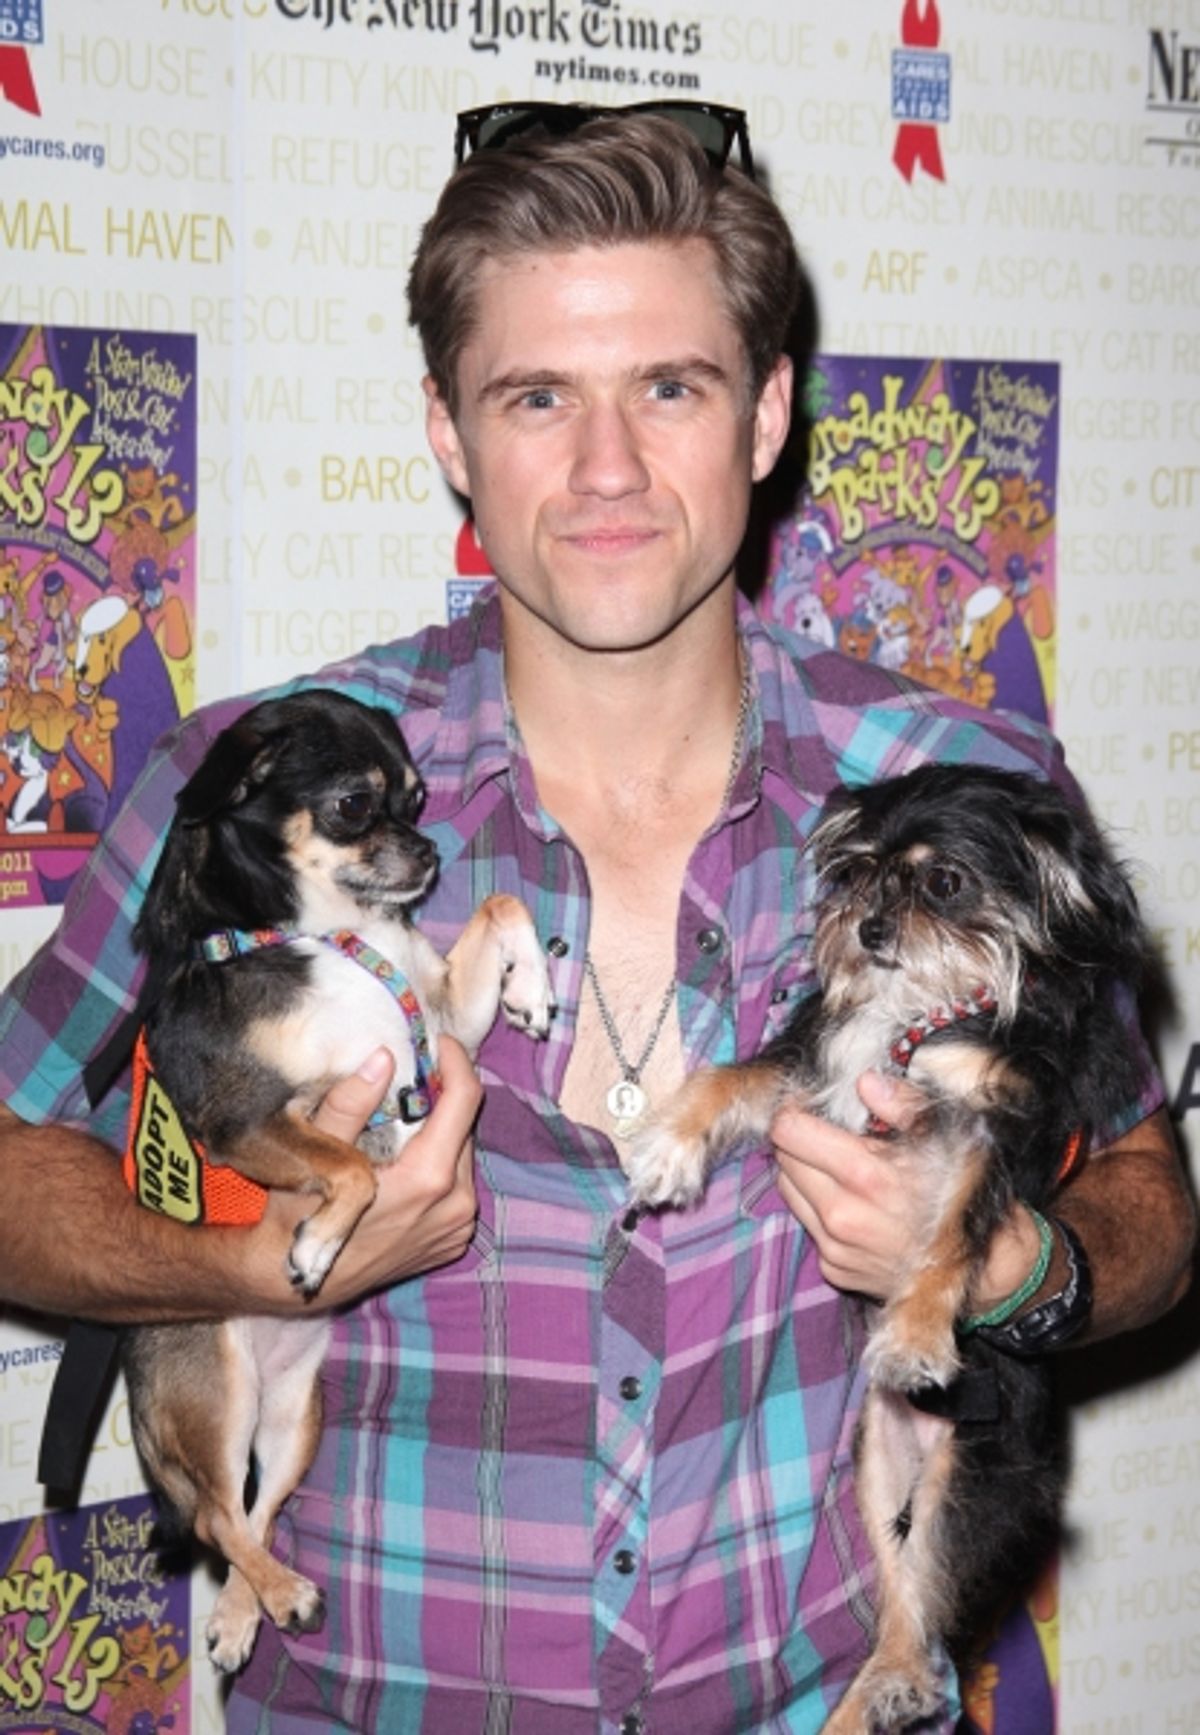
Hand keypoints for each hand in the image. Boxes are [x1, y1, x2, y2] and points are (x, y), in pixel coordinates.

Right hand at [254, 1037, 483, 1310]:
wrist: (294, 1281)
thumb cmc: (299, 1214)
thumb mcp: (318, 1152)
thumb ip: (352, 1104)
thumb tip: (383, 1058)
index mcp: (429, 1178)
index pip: (465, 1100)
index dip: (456, 1061)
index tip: (438, 1042)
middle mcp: (455, 1205)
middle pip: (465, 1127)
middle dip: (443, 1095)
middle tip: (412, 1075)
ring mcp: (457, 1227)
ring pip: (462, 1156)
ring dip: (441, 1131)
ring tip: (404, 1117)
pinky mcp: (452, 1242)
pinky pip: (457, 1187)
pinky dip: (440, 1166)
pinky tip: (405, 1161)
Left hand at [772, 1073, 1044, 1310]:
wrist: (987, 1266)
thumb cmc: (967, 1193)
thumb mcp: (948, 1137)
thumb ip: (902, 1104)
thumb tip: (865, 1082)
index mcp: (865, 1175)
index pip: (789, 1132)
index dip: (794, 1111)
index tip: (808, 1104)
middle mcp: (842, 1216)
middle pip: (783, 1161)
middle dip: (798, 1141)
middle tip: (825, 1132)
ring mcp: (836, 1248)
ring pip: (789, 1193)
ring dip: (804, 1174)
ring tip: (838, 1166)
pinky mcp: (836, 1271)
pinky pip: (808, 1226)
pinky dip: (819, 1208)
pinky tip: (853, 1203)